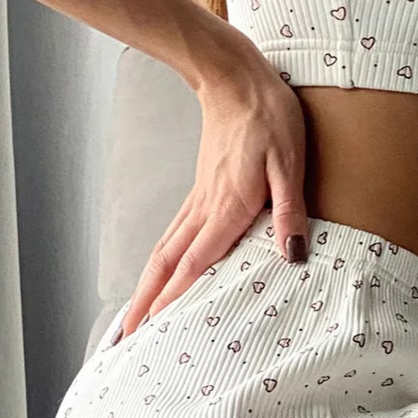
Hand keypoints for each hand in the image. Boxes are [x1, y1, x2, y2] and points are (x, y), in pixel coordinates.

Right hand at [114, 48, 309, 342]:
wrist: (236, 80)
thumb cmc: (268, 116)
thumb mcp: (289, 161)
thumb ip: (289, 209)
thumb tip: (292, 254)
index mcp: (228, 206)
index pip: (196, 262)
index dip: (175, 298)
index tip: (154, 329)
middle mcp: (205, 208)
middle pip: (167, 264)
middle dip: (145, 302)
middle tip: (125, 337)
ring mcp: (199, 199)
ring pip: (164, 250)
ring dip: (146, 285)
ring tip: (133, 316)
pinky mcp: (201, 190)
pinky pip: (174, 234)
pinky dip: (160, 262)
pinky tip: (161, 273)